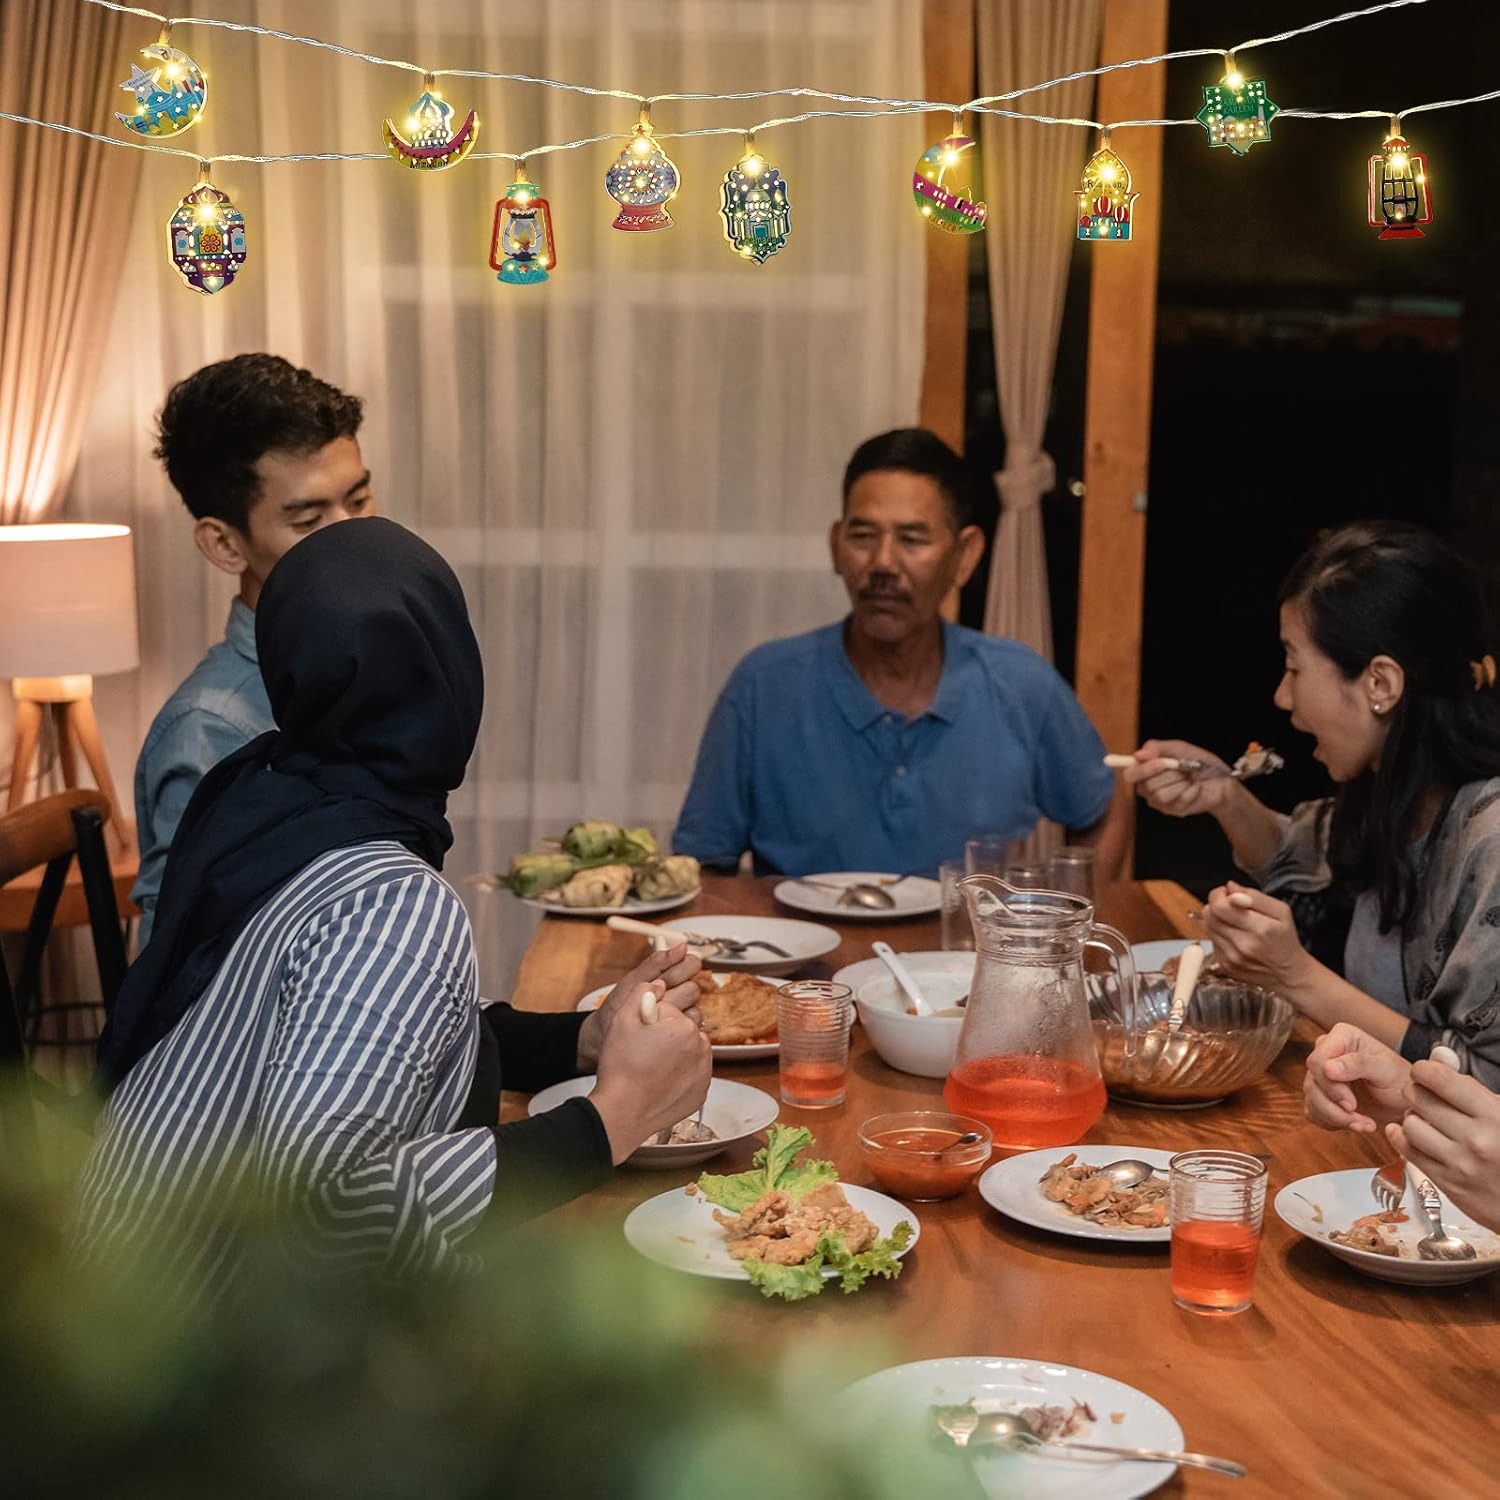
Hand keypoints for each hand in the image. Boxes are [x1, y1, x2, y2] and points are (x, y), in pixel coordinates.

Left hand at [577, 942, 702, 1070]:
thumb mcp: (634, 980)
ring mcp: (681, 1014)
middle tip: (656, 998)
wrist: (606, 1035)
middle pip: (693, 987)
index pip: (692, 964)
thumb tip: (682, 946)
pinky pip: (691, 1028)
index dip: (682, 970)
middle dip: (674, 993)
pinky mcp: (681, 1033)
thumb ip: (657, 962)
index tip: (665, 979)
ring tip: (655, 1015)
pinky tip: (662, 1029)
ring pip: (695, 1008)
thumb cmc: (619, 1005)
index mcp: (668, 976)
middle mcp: (678, 993)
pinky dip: (678, 1028)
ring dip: (676, 1012)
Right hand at [589, 984, 711, 1164]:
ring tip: (652, 1067)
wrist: (622, 1112)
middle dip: (667, 1036)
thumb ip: (642, 993)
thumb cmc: (621, 1067)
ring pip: (691, 1052)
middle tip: (644, 1052)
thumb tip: (658, 984)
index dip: (650, 1021)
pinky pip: (693, 1075)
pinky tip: (661, 1081)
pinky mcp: (701, 1092)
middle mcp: (701, 1047)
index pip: (670, 1012)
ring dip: (677, 1055)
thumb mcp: (622, 1020)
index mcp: (683, 1026)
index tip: (640, 1035)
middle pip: (683, 1030)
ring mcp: (704, 1072)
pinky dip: (681, 1076)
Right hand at [1123, 738, 1234, 818]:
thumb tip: (1139, 754)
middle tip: (1182, 768)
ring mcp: (1160, 801)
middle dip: (1168, 774)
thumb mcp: (1178, 748)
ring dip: (1180, 783)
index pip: (1130, 774)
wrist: (1221, 781)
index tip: (1159, 762)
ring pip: (1160, 795)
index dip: (1141, 769)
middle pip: (1146, 785)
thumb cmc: (1199, 763)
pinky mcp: (1173, 810)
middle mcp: (1149, 788)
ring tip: (1189, 779)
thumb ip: (1157, 747)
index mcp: (1146, 771)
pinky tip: (1196, 788)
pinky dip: (1191, 791)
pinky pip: (1177, 800)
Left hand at [1202, 881, 1309, 994]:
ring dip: (1216, 919)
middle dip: (1216, 904)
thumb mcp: (1281, 912)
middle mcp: (1244, 945)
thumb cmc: (1285, 940)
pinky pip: (1211, 941)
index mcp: (1260, 929)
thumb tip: (1230, 887)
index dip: (1218, 894)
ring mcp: (1232, 958)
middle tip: (1229, 905)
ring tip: (1233, 921)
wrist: (1288, 974)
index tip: (1226, 893)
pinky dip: (1219, 934)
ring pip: (1207, 926)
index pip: (1220, 906)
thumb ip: (1255, 896)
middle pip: (1209, 915)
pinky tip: (1234, 936)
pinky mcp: (1224, 965)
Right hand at [1304, 1023, 1411, 1132]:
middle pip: (1312, 1082)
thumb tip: (1328, 1068)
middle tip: (1360, 1118)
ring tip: (1365, 1125)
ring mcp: (1321, 1074)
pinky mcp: (1321, 1095)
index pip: (1317, 1060)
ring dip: (1337, 1118)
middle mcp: (1327, 1052)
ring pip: (1311, 1099)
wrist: (1405, 1102)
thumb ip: (1360, 1064)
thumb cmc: (1401, 1080)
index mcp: (1342, 1036)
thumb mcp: (1387, 1070)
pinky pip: (1313, 1112)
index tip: (1351, 1104)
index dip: (1330, 1085)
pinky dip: (1333, 1122)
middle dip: (1334, 1106)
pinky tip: (1355, 1124)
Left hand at [1388, 1060, 1499, 1232]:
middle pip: (1419, 1099)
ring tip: (1422, 1118)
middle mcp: (1475, 1139)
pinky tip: (1408, 1132)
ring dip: (1411, 1117)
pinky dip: (1401, 1137)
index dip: (1425, 1070)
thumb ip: (1471, 1086)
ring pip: (1410, 1125)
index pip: (1440, 1079)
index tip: (1425, 1072)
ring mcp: (1460, 1163)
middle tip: (1422, 1094)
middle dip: (1415, 1091)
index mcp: (1494, 1116)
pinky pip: (1409, 1152)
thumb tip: (1440, 1055)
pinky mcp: (1448, 1183)